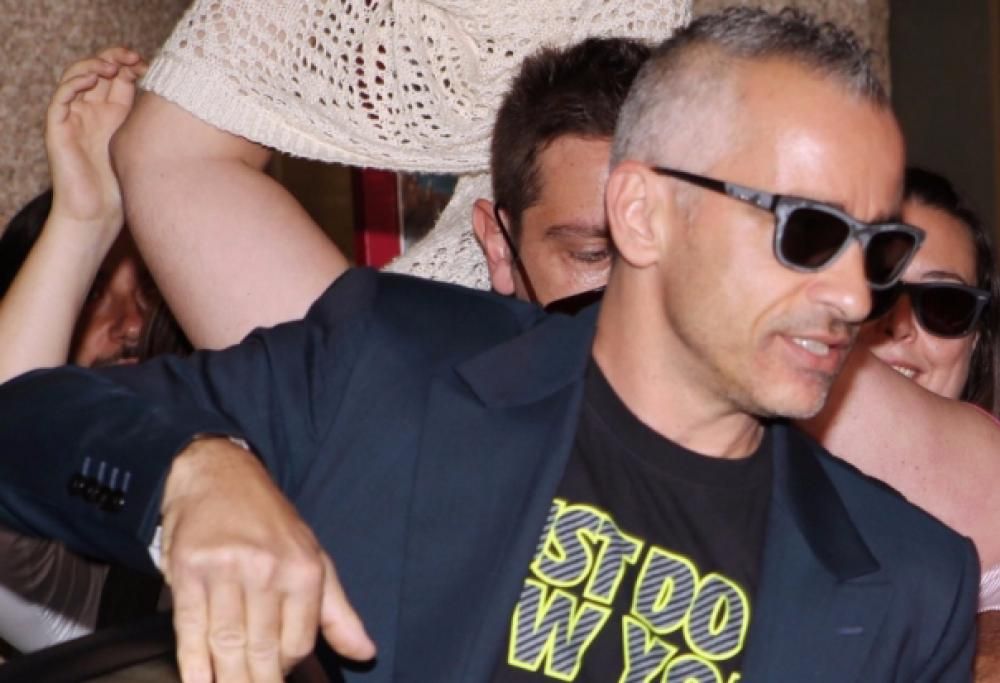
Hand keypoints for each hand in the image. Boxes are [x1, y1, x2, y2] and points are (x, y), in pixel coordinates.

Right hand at [45, 47, 146, 233]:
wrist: (98, 213)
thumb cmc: (124, 187)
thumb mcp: (143, 147)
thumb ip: (151, 124)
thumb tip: (182, 101)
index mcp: (113, 114)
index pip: (119, 77)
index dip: (131, 65)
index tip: (150, 65)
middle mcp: (92, 111)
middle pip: (100, 71)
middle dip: (116, 58)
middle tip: (134, 57)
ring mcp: (74, 117)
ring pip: (78, 76)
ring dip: (95, 64)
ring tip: (113, 65)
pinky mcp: (57, 127)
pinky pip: (61, 96)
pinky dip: (76, 82)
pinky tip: (94, 78)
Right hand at [161, 438, 374, 681]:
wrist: (219, 474)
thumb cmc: (270, 523)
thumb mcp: (314, 558)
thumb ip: (337, 612)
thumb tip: (365, 653)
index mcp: (303, 570)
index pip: (298, 644)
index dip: (287, 670)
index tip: (279, 680)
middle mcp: (267, 570)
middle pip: (262, 650)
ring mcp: (226, 570)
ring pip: (227, 644)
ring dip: (226, 681)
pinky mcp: (188, 571)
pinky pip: (191, 630)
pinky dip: (193, 665)